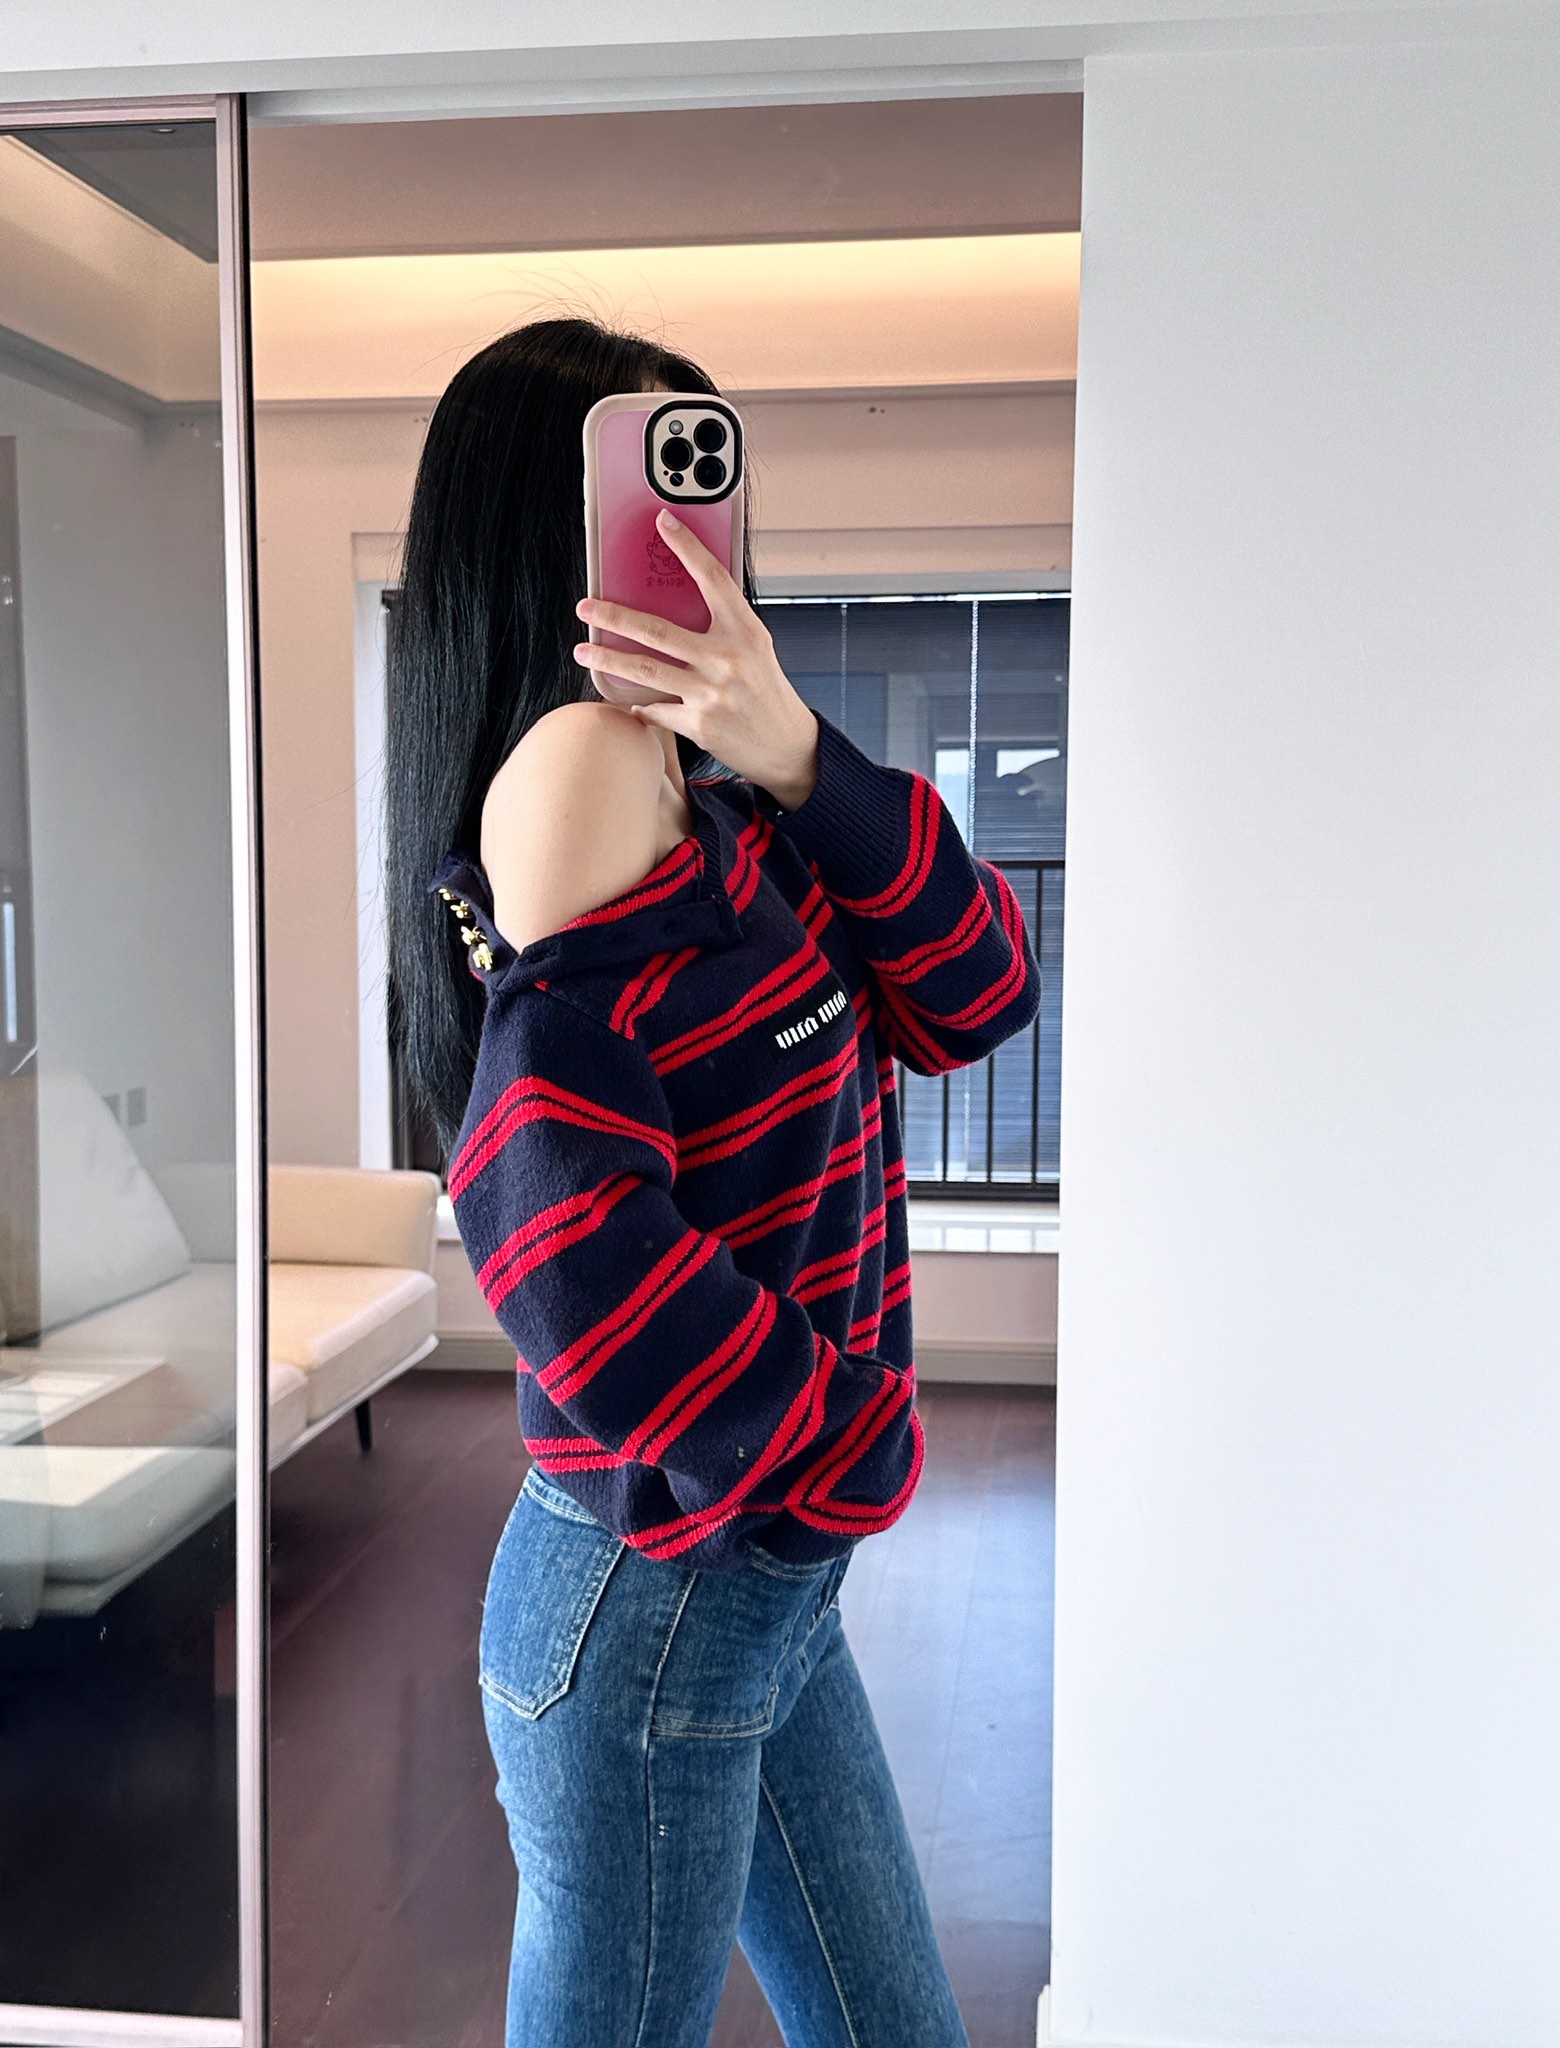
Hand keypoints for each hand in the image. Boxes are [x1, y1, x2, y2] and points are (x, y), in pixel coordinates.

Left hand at [572, 510, 819, 810]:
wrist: (787, 745)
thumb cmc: (765, 691)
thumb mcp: (754, 648)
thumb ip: (721, 626)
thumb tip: (671, 603)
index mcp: (745, 630)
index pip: (712, 578)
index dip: (687, 547)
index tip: (663, 522)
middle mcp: (728, 659)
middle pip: (657, 630)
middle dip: (613, 617)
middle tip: (585, 608)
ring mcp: (712, 693)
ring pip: (645, 670)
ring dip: (606, 660)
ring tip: (582, 652)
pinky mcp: (700, 725)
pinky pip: (656, 710)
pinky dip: (640, 706)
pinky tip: (630, 702)